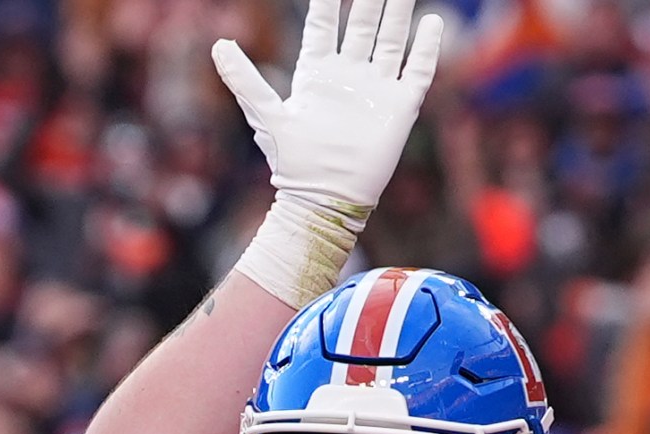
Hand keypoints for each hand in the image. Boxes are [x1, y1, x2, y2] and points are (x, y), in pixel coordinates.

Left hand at [214, 0, 441, 216]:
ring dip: (399, 11)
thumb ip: (244, 79)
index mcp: (316, 71)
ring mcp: (376, 88)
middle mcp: (348, 74)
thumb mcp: (266, 115)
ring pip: (392, 39)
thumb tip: (217, 44)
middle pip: (363, 23)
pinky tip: (432, 22)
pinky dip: (426, 47)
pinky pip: (417, 70)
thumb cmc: (293, 162)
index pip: (324, 23)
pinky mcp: (400, 107)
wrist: (326, 198)